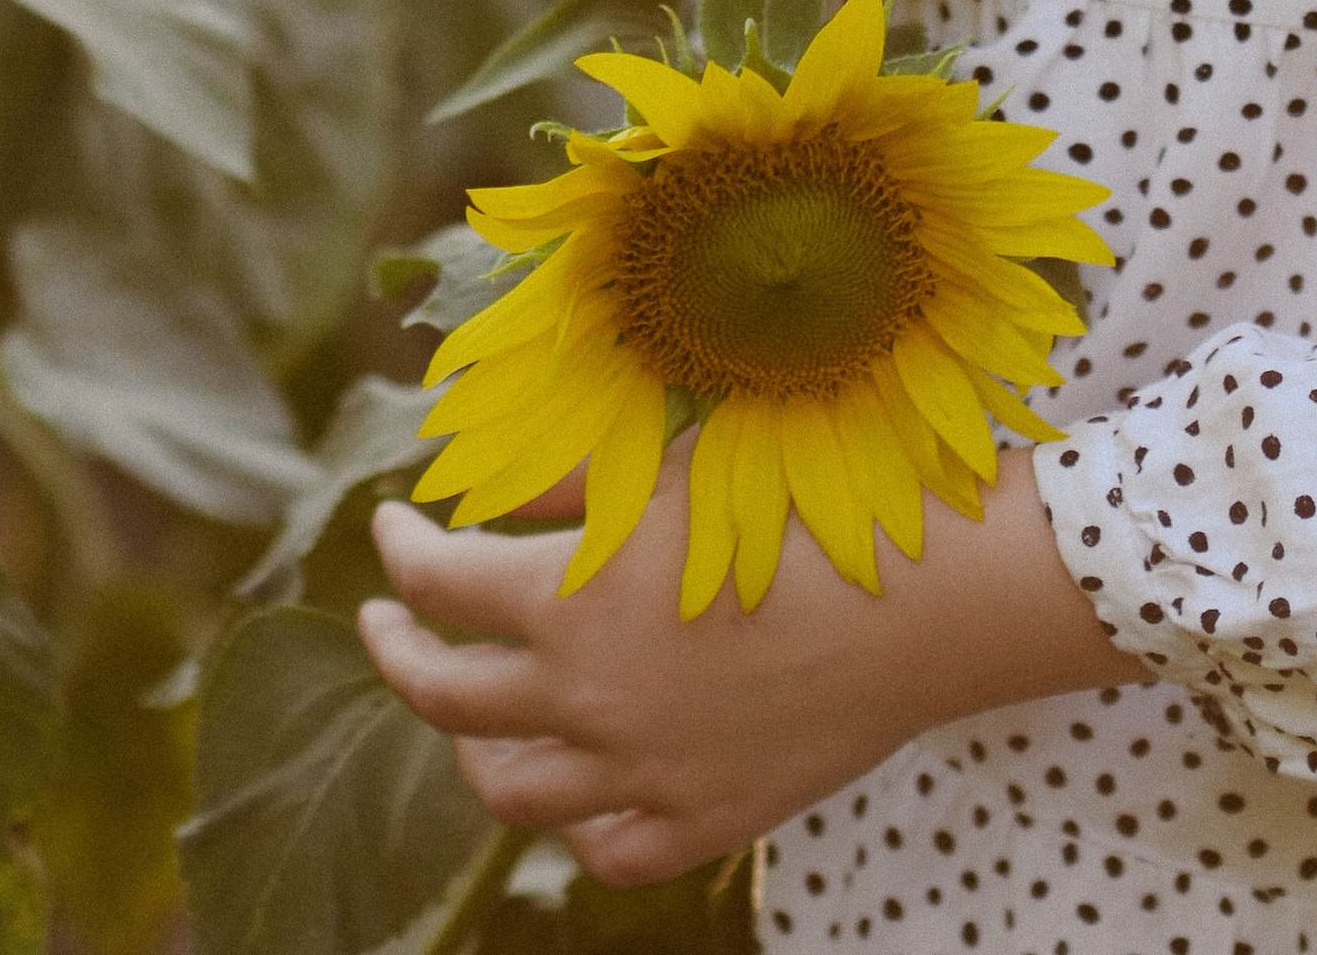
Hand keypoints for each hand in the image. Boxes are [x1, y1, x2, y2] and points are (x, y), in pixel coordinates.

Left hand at [358, 443, 1130, 883]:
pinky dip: (572, 817)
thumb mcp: (676, 468)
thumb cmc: (809, 500)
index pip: (435, 582)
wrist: (929, 596)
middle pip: (441, 695)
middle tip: (386, 619)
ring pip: (508, 789)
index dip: (397, 549)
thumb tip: (483, 495)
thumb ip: (568, 485)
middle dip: (397, 648)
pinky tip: (573, 779)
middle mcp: (586, 701)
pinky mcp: (701, 823)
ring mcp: (640, 776)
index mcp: (570, 600)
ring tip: (471, 710)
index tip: (390, 522)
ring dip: (472, 743)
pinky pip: (600, 847)